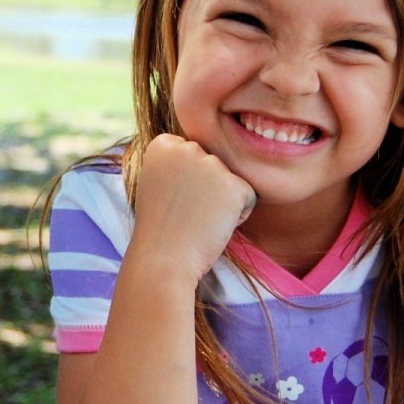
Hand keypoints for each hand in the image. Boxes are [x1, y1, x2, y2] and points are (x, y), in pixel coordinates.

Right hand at [131, 133, 256, 282]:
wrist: (164, 258)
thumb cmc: (159, 227)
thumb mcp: (155, 181)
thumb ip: (175, 162)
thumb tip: (200, 153)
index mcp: (163, 144)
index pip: (192, 152)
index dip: (186, 180)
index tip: (171, 198)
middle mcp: (187, 147)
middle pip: (213, 163)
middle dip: (207, 187)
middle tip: (185, 211)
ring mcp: (211, 164)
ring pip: (231, 179)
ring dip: (222, 200)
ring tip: (198, 219)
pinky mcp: (234, 185)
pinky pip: (248, 196)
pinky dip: (238, 215)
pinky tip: (214, 225)